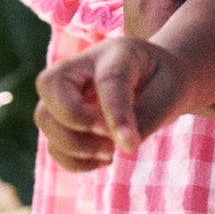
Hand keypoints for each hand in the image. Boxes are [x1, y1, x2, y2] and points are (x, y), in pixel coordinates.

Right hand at [35, 37, 185, 171]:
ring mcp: (67, 92)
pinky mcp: (63, 118)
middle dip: (75, 122)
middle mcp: (82, 67)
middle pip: (49, 86)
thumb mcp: (171, 94)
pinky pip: (51, 144)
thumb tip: (121, 145)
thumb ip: (148, 117)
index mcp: (117, 53)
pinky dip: (73, 161)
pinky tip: (102, 159)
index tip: (130, 145)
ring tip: (110, 153)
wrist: (161, 78)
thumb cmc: (166, 82)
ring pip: (44, 117)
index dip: (115, 114)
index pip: (108, 79)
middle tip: (110, 142)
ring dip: (74, 146)